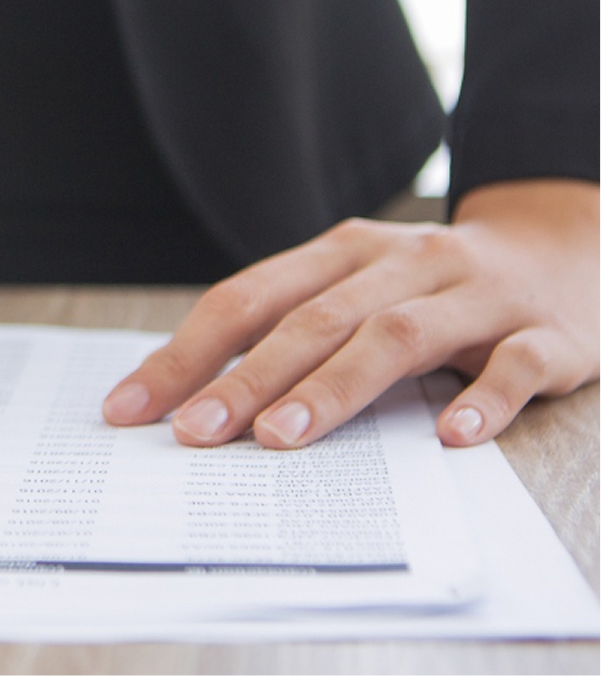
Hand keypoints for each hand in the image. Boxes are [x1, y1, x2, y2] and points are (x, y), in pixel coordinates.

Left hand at [101, 178, 598, 448]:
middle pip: (313, 320)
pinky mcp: (546, 334)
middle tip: (194, 432)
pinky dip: (483, 399)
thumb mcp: (356, 289)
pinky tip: (449, 437)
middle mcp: (403, 262)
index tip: (132, 406)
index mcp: (343, 252)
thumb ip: (285, 330)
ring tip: (281, 437)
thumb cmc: (430, 288)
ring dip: (333, 388)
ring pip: (396, 337)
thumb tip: (189, 394)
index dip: (186, 352)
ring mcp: (476, 295)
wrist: (563, 252)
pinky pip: (515, 365)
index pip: (248, 297)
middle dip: (246, 379)